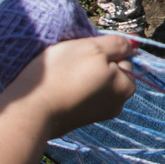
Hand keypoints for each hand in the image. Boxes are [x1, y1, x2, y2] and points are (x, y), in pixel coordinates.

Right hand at [0, 33, 137, 138]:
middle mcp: (116, 104)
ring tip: (61, 74)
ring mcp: (97, 114)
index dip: (103, 50)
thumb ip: (117, 44)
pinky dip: (71, 88)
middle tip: (71, 61)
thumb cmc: (63, 75)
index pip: (122, 58)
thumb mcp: (93, 47)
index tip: (85, 51)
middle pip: (108, 71)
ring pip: (92, 82)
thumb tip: (133, 44)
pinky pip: (79, 95)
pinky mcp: (78, 119)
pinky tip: (57, 86)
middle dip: (92, 63)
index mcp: (126, 88)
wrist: (31, 111)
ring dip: (80, 75)